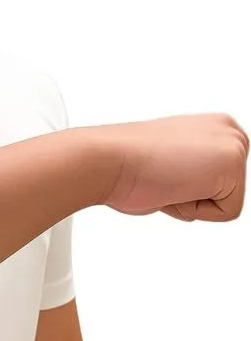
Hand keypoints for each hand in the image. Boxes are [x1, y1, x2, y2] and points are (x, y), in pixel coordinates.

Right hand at [95, 113, 247, 220]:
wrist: (106, 160)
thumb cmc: (123, 165)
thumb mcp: (165, 165)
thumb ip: (188, 173)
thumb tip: (193, 190)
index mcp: (213, 127)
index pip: (217, 183)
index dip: (183, 190)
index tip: (159, 172)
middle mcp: (228, 130)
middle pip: (227, 192)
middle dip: (192, 198)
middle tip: (162, 178)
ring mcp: (233, 144)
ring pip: (227, 202)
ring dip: (190, 204)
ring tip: (165, 180)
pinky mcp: (233, 163)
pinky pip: (227, 212)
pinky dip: (194, 210)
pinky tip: (172, 186)